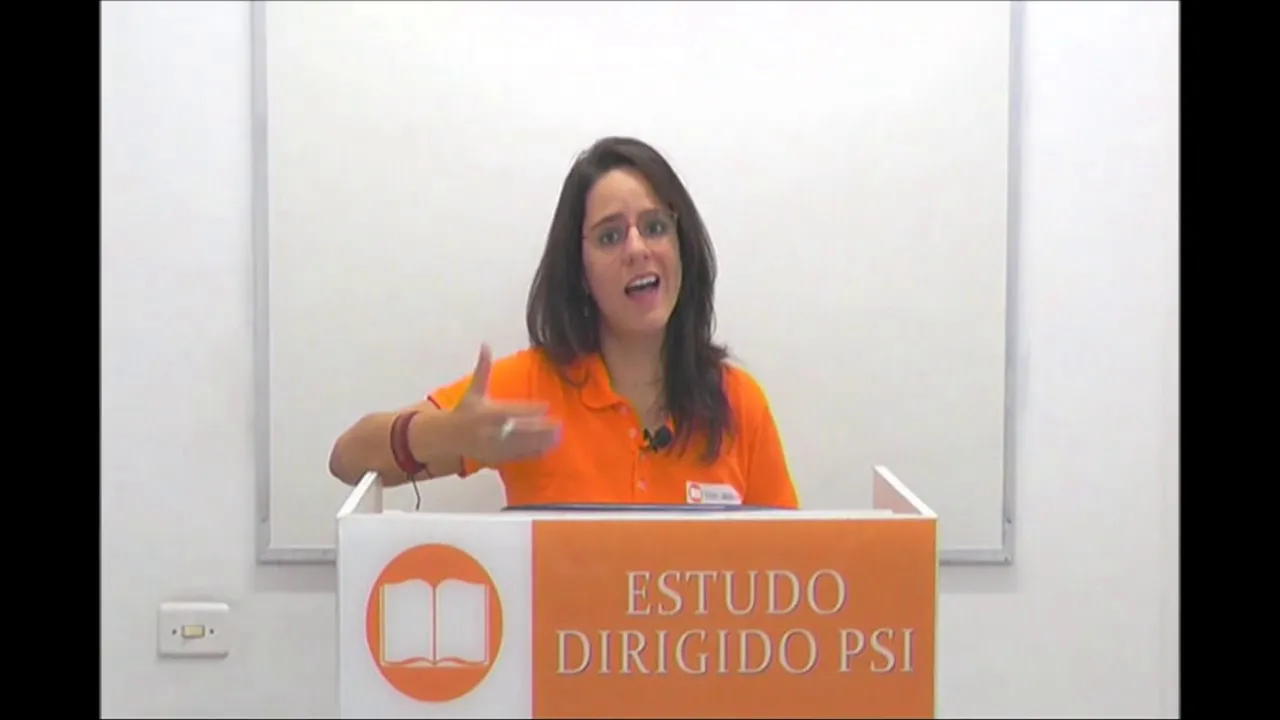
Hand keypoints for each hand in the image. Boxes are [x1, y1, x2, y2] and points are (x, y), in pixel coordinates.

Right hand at [448, 343, 560, 465]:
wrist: (447, 437)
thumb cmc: (464, 410)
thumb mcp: (473, 390)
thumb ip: (483, 369)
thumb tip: (485, 344)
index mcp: (487, 412)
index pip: (512, 410)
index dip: (530, 409)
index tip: (546, 406)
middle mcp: (491, 430)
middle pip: (519, 429)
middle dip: (540, 428)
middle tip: (559, 424)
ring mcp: (494, 446)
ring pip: (521, 444)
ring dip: (540, 442)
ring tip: (558, 437)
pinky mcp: (496, 458)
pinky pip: (517, 456)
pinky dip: (533, 453)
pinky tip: (547, 449)